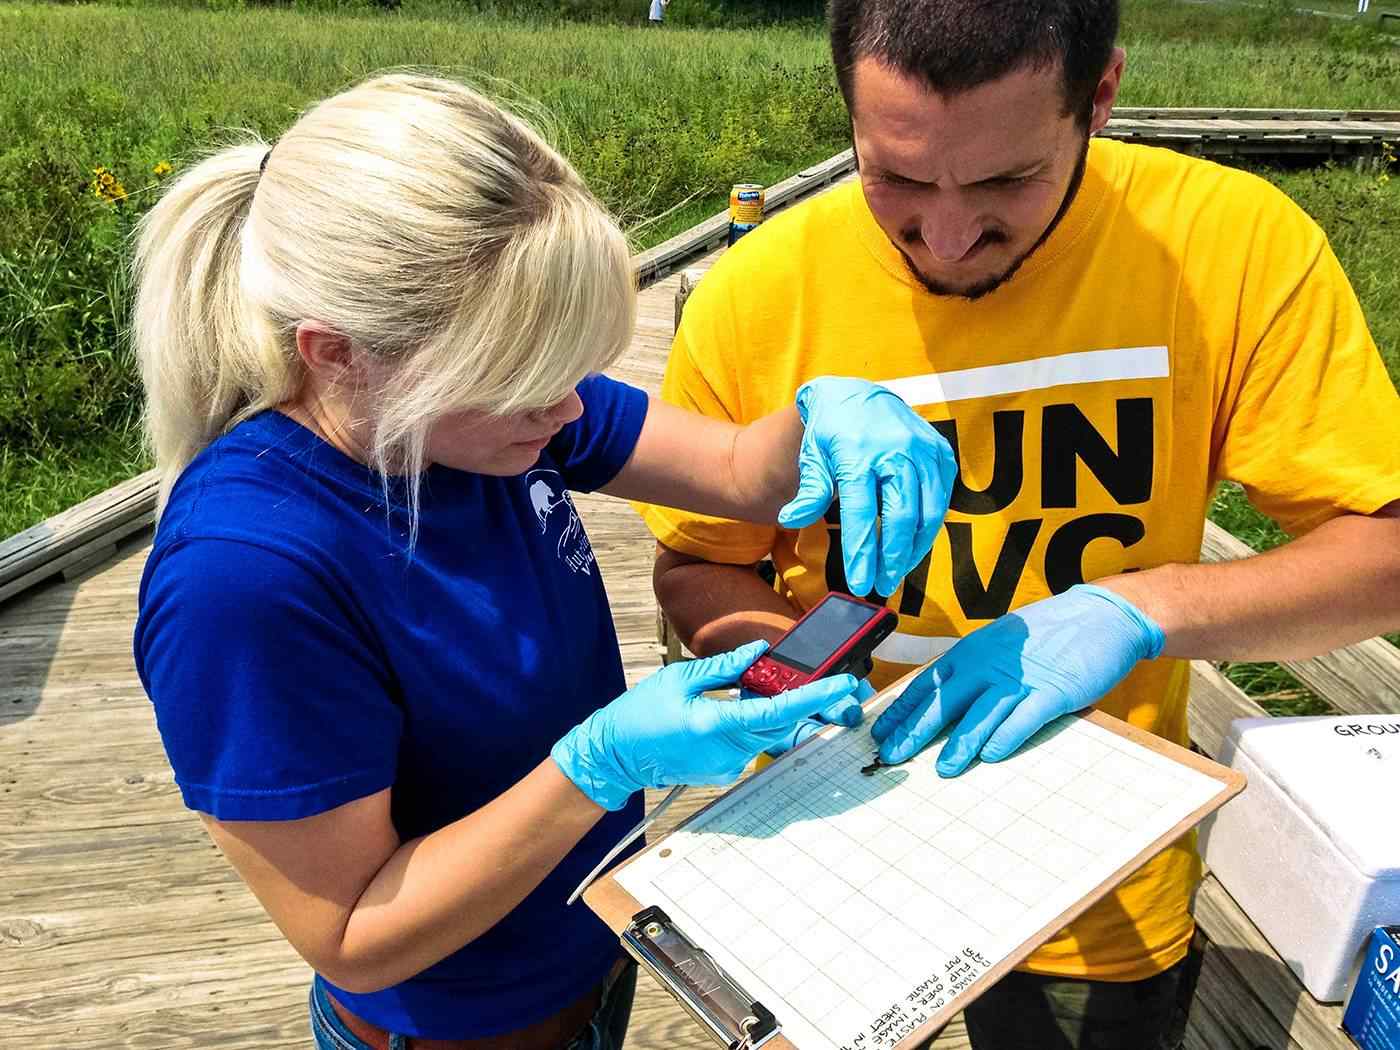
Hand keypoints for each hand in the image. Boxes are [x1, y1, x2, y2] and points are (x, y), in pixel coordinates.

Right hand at [552, 641, 857, 809]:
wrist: (616, 756)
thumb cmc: (640, 714)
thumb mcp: (680, 679)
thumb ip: (725, 667)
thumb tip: (759, 652)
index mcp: (714, 724)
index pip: (777, 711)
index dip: (814, 697)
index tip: (843, 684)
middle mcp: (726, 750)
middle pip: (782, 724)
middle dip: (807, 703)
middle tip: (830, 684)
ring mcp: (727, 766)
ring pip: (768, 735)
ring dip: (775, 712)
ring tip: (758, 690)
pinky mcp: (724, 772)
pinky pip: (751, 744)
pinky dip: (754, 725)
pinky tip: (734, 710)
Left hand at [777, 377, 956, 597]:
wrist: (858, 394)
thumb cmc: (830, 433)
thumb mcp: (811, 457)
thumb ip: (808, 491)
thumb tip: (789, 520)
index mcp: (858, 454)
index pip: (861, 513)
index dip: (862, 552)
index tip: (860, 584)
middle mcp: (896, 451)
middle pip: (901, 518)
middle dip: (892, 558)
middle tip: (882, 586)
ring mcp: (923, 450)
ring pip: (928, 512)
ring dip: (914, 548)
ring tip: (897, 571)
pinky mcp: (940, 453)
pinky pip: (941, 498)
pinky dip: (928, 526)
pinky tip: (913, 544)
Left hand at [871, 585, 1164, 774]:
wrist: (1101, 614)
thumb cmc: (1047, 635)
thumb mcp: (999, 645)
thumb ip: (973, 670)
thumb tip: (943, 702)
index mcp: (971, 652)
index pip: (926, 684)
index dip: (902, 710)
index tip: (880, 732)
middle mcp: (988, 663)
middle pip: (943, 701)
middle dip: (915, 730)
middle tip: (893, 756)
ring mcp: (1020, 678)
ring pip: (980, 714)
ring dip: (959, 744)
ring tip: (942, 769)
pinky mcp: (1052, 691)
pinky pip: (1023, 718)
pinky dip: (1006, 737)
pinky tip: (991, 757)